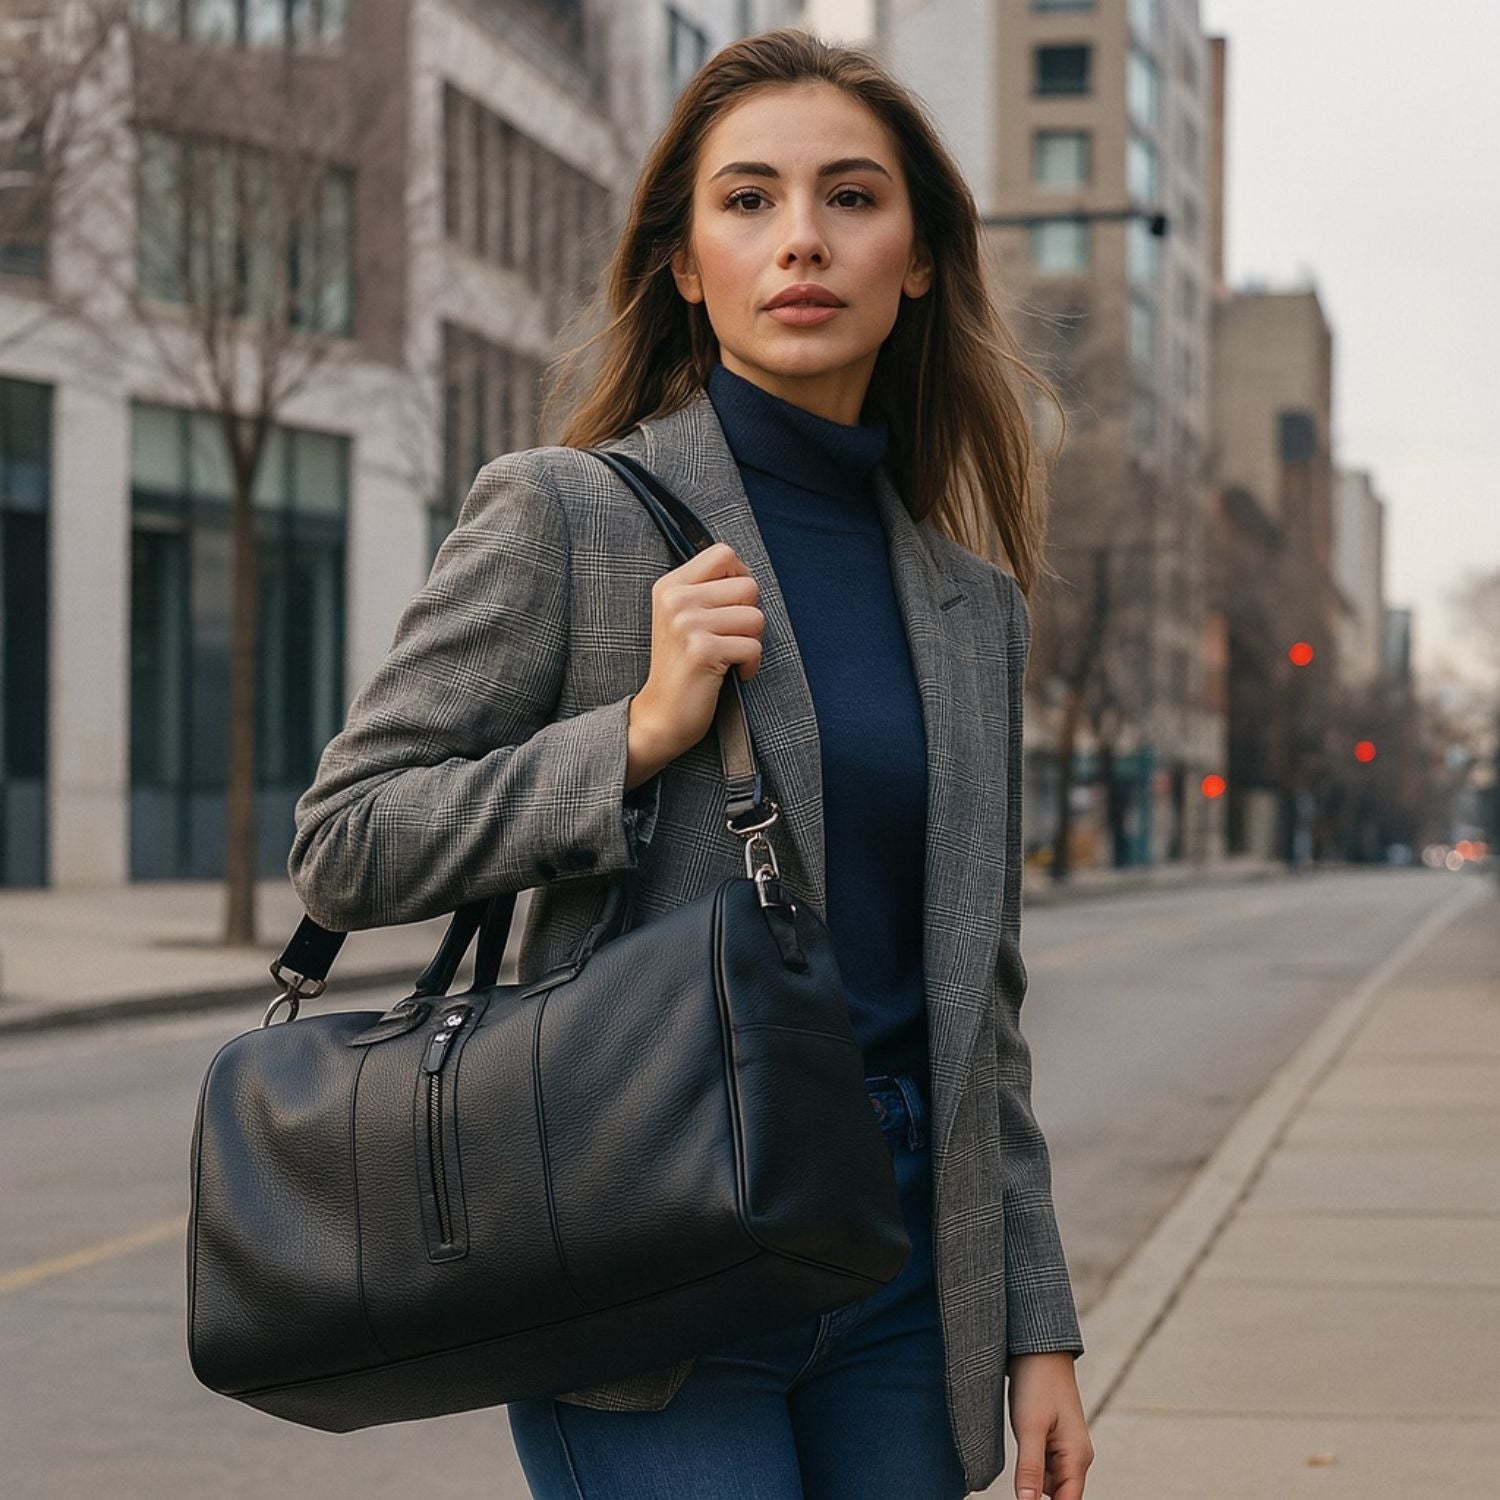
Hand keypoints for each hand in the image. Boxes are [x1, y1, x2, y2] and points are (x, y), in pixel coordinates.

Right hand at [629, 541, 763, 770]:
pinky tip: (732, 674)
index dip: (740, 576)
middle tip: (729, 638)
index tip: (733, 605)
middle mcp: (676, 600)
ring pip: (755, 617)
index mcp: (670, 586)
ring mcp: (687, 624)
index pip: (723, 553)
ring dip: (751, 642)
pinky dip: (750, 666)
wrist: (661, 716)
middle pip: (748, 586)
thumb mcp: (683, 618)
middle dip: (748, 616)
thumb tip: (746, 573)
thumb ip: (707, 590)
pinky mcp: (702, 651)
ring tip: (728, 657)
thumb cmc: (682, 667)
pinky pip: (753, 647)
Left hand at [1006, 1351, 1093, 1499]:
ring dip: (1032, 1478)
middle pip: (1058, 1495)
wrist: (1038, 1350)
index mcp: (1077, 1458)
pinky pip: (1043, 1464)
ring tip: (1023, 1445)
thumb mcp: (1030, 1427)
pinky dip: (1031, 1464)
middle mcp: (1076, 1457)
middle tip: (1023, 1469)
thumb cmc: (1037, 1384)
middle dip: (1038, 1493)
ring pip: (1048, 1482)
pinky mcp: (1053, 1439)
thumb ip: (1030, 1468)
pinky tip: (1021, 1445)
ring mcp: (1066, 1448)